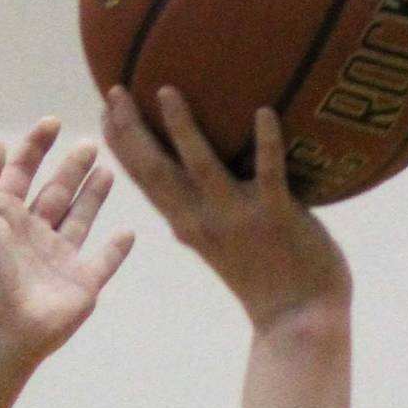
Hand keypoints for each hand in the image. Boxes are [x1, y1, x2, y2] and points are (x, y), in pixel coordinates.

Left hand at [0, 117, 135, 359]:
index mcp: (3, 217)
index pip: (20, 173)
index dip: (34, 147)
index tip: (51, 122)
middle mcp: (32, 235)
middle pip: (55, 193)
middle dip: (71, 168)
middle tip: (90, 143)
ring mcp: (59, 260)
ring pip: (80, 219)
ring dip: (93, 196)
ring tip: (108, 170)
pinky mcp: (82, 284)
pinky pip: (104, 262)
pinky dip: (117, 250)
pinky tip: (127, 233)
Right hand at [103, 86, 350, 334]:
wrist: (299, 316)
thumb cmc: (266, 275)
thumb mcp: (218, 243)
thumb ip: (203, 210)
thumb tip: (192, 177)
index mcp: (186, 224)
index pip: (142, 179)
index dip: (121, 143)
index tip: (107, 108)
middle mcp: (202, 219)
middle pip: (155, 170)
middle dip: (131, 130)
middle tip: (116, 91)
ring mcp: (237, 216)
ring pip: (201, 166)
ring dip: (181, 128)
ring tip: (166, 91)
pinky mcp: (277, 214)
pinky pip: (269, 171)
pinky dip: (266, 141)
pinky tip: (263, 110)